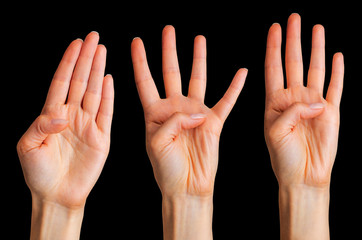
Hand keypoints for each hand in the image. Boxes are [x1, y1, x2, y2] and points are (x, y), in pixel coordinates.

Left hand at [17, 31, 113, 209]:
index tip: (76, 43)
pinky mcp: (101, 137)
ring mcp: (87, 125)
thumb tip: (61, 114)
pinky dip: (108, 96)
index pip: (62, 82)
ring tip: (102, 51)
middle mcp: (71, 115)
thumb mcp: (28, 146)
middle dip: (86, 58)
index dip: (69, 62)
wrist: (56, 195)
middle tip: (94, 38)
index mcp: (52, 115)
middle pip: (80, 81)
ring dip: (98, 71)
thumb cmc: (38, 173)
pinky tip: (109, 79)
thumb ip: (40, 125)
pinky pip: (106, 113)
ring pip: (94, 92)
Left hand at [131, 25, 246, 198]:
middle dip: (168, 50)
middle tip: (168, 30)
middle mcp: (174, 108)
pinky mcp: (214, 122)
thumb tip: (196, 111)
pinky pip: (227, 101)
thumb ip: (173, 122)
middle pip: (171, 72)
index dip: (140, 61)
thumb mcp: (157, 144)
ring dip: (198, 59)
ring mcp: (195, 113)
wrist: (186, 187)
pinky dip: (235, 88)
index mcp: (154, 113)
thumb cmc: (166, 169)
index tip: (137, 41)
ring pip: (198, 79)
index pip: (145, 81)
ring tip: (198, 39)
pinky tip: (242, 73)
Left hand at [264, 14, 343, 187]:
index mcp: (275, 101)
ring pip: (315, 68)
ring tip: (316, 28)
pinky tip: (336, 56)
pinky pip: (335, 86)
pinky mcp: (332, 111)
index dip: (273, 48)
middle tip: (294, 18)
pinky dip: (337, 72)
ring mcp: (313, 103)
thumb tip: (315, 102)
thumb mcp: (275, 133)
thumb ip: (290, 113)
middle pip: (293, 62)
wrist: (303, 175)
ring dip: (315, 48)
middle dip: (293, 40)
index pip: (273, 67)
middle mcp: (293, 98)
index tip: (273, 29)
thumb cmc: (284, 157)